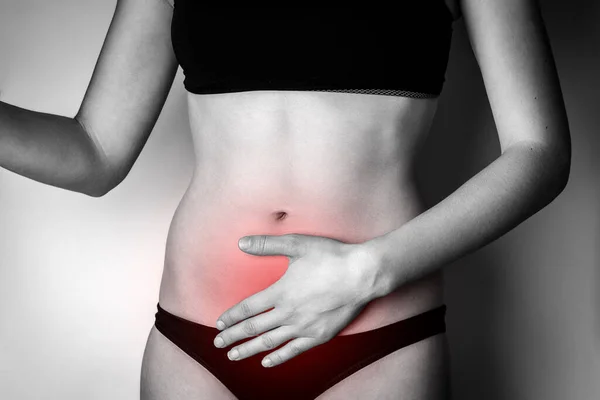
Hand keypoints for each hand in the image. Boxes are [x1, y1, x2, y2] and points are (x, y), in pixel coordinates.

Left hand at [213, 233, 380, 367]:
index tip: (219, 324)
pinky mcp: (319, 335)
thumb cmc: (331, 256)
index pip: (248, 308)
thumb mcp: (297, 244)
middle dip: (233, 336)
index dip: (231, 316)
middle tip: (218, 343)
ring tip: (234, 355)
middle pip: (254, 328)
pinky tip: (266, 362)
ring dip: (249, 349)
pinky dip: (278, 357)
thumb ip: (267, 245)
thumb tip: (240, 242)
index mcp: (280, 291)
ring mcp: (304, 326)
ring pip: (270, 342)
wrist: (363, 274)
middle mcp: (288, 313)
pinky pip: (294, 350)